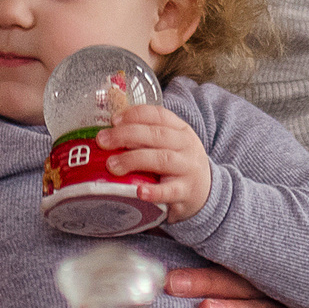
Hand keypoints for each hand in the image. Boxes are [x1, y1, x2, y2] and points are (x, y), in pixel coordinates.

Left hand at [98, 104, 211, 221]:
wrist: (205, 192)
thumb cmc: (178, 165)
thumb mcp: (169, 145)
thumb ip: (145, 137)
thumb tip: (108, 133)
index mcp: (180, 129)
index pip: (158, 114)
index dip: (134, 114)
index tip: (114, 120)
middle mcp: (186, 145)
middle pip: (156, 134)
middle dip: (126, 135)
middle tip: (103, 141)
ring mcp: (188, 168)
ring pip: (161, 159)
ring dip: (133, 160)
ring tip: (112, 165)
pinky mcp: (186, 192)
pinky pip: (170, 191)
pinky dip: (154, 191)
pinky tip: (139, 192)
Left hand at [163, 267, 308, 307]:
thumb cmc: (285, 293)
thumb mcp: (264, 275)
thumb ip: (231, 266)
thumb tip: (177, 251)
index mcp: (257, 272)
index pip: (224, 263)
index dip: (194, 262)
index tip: (163, 265)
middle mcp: (270, 290)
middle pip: (234, 284)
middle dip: (202, 283)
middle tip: (172, 283)